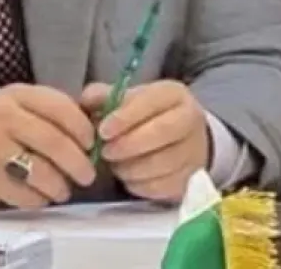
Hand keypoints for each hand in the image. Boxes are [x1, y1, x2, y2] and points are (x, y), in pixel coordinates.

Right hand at [0, 84, 96, 208]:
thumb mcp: (17, 104)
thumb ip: (50, 112)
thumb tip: (94, 130)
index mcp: (17, 95)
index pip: (60, 107)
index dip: (83, 128)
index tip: (92, 143)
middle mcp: (4, 117)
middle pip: (55, 142)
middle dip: (79, 163)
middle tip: (88, 175)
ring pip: (42, 172)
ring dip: (61, 186)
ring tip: (63, 190)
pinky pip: (25, 195)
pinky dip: (40, 199)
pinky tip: (40, 196)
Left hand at [81, 80, 209, 202]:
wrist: (180, 139)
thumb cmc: (145, 116)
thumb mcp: (127, 99)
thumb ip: (104, 97)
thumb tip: (86, 100)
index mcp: (173, 94)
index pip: (151, 102)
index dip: (125, 117)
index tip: (103, 131)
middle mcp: (190, 119)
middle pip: (162, 132)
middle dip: (128, 145)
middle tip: (105, 152)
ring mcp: (194, 150)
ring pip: (163, 163)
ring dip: (132, 168)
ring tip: (115, 166)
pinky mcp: (190, 178)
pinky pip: (163, 186)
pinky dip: (140, 185)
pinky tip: (128, 178)